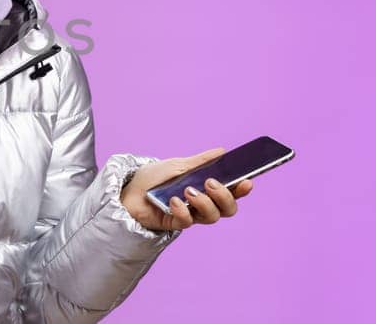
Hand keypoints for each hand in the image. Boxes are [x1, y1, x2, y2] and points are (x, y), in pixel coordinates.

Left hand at [120, 148, 255, 231]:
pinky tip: (173, 200)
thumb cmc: (153, 177)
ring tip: (189, 191)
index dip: (242, 189)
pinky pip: (187, 222)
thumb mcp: (179, 165)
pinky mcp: (174, 223)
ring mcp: (190, 214)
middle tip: (211, 183)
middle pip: (227, 208)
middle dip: (225, 196)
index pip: (232, 192)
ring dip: (204, 203)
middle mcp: (202, 203)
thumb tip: (223, 152)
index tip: (247, 181)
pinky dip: (182, 210)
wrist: (128, 190)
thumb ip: (201, 162)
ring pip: (212, 217)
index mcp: (206, 188)